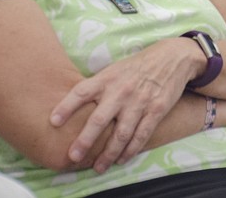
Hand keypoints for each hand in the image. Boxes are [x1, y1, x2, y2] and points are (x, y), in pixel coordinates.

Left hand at [49, 38, 196, 172]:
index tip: (53, 121)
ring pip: (121, 133)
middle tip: (74, 156)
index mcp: (108, 78)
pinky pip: (141, 135)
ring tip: (99, 167)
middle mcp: (121, 90)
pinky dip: (131, 150)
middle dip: (85, 140)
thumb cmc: (137, 66)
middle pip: (99, 119)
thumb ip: (98, 86)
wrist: (172, 58)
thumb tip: (73, 105)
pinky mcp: (156, 110)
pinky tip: (122, 159)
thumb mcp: (115, 69)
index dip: (66, 106)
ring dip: (108, 153)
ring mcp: (139, 102)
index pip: (82, 91)